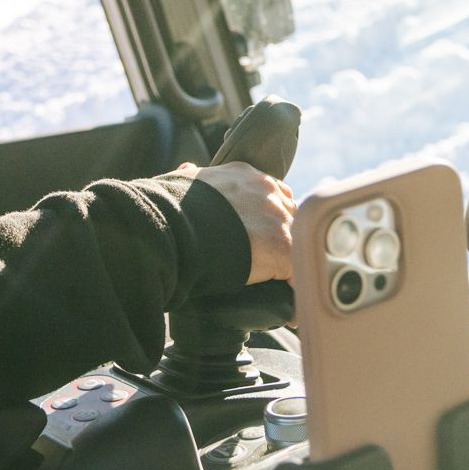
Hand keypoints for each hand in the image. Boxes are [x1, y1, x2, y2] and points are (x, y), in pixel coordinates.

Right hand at [181, 161, 294, 284]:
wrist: (173, 228)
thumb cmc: (171, 209)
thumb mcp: (183, 182)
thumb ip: (191, 176)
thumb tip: (186, 168)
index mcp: (244, 174)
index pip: (271, 191)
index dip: (268, 213)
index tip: (261, 230)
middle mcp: (266, 191)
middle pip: (290, 214)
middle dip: (281, 234)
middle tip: (269, 259)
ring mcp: (277, 218)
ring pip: (296, 240)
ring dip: (288, 260)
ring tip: (280, 282)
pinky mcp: (281, 247)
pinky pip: (297, 270)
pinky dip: (291, 285)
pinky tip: (285, 300)